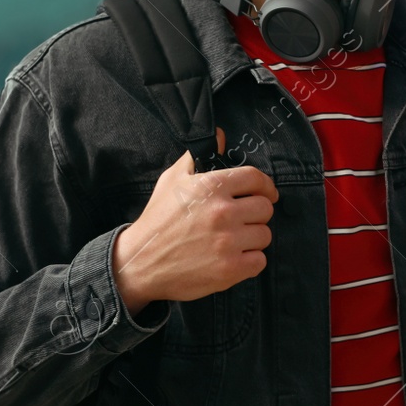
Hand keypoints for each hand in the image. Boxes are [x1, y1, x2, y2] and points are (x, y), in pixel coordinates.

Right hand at [111, 128, 277, 316]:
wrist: (139, 262)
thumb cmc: (158, 221)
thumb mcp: (172, 181)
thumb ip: (197, 157)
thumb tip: (220, 136)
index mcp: (211, 187)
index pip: (256, 179)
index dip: (265, 186)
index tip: (266, 193)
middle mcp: (222, 212)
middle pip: (265, 208)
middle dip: (255, 214)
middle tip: (241, 220)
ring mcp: (228, 242)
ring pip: (264, 234)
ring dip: (252, 239)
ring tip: (233, 240)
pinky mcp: (230, 268)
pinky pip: (260, 261)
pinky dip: (250, 261)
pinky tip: (233, 258)